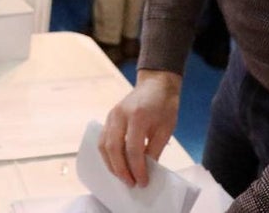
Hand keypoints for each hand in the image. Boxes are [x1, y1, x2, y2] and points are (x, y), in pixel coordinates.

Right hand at [100, 70, 180, 187]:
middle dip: (121, 170)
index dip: (137, 168)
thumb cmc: (164, 105)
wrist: (155, 84)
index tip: (143, 181)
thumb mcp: (166, 129)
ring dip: (111, 164)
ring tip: (122, 177)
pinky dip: (107, 155)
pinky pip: (102, 139)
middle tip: (131, 184)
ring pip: (103, 145)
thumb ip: (154, 149)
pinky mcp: (108, 118)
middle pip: (113, 148)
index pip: (132, 149)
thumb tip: (146, 170)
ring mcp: (111, 115)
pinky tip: (116, 164)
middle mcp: (120, 115)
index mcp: (137, 116)